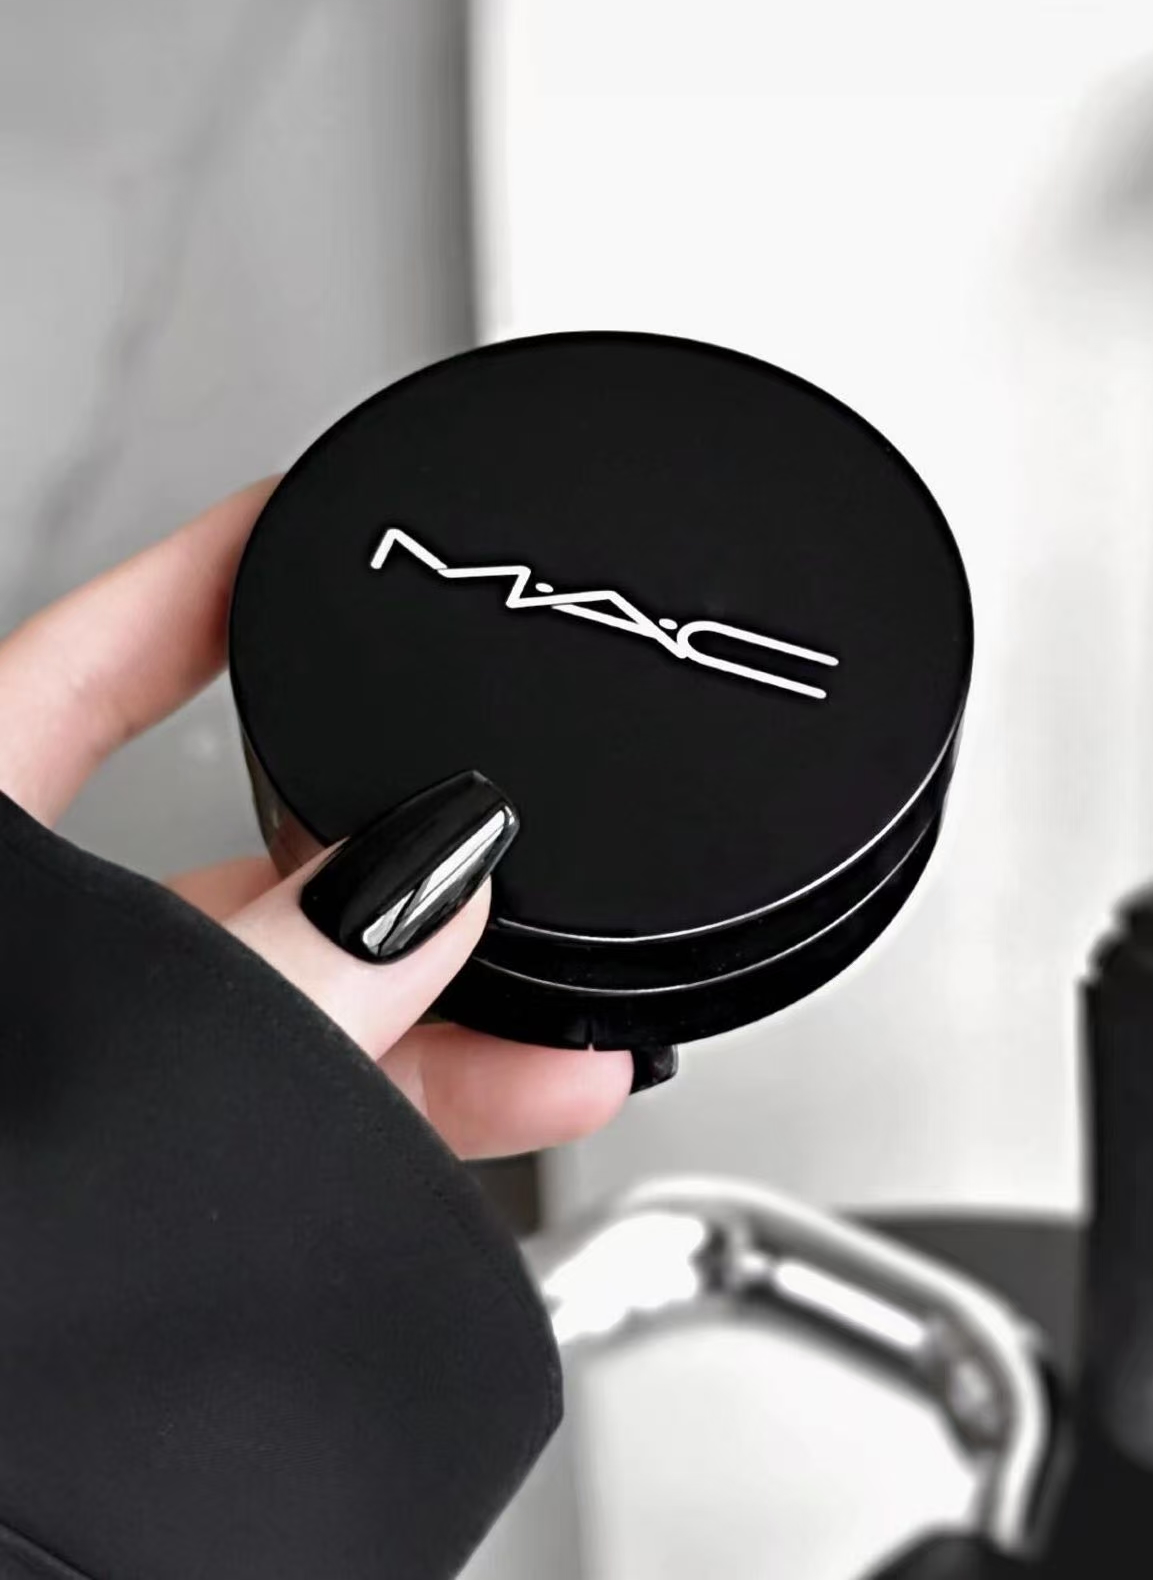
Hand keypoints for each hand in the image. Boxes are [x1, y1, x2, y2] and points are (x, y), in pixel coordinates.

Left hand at [0, 481, 632, 1157]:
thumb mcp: (111, 1033)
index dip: (196, 579)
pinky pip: (312, 1105)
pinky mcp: (161, 1174)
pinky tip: (525, 1088)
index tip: (296, 511)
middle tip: (496, 813)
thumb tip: (418, 886)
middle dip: (386, 839)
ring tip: (567, 1005)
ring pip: (296, 998)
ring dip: (440, 995)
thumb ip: (268, 977)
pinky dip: (416, 1097)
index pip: (76, 667)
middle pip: (231, 849)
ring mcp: (106, 1068)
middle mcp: (47, 961)